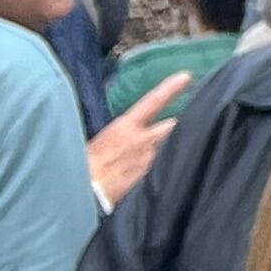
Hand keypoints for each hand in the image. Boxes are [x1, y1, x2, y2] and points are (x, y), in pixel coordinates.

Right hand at [87, 76, 188, 200]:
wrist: (85, 194)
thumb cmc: (84, 165)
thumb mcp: (101, 139)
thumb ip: (123, 131)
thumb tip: (130, 129)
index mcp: (126, 127)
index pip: (153, 101)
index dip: (171, 88)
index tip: (186, 76)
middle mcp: (144, 141)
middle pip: (172, 125)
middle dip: (177, 124)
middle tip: (181, 122)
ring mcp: (150, 160)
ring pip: (170, 146)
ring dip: (170, 146)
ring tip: (169, 149)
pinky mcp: (150, 178)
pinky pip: (162, 166)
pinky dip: (162, 165)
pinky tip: (159, 171)